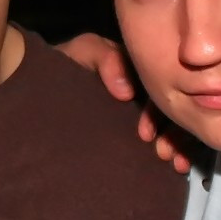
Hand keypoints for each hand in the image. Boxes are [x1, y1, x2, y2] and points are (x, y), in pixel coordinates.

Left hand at [54, 33, 199, 173]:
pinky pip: (165, 139)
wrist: (40, 90)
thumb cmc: (60, 68)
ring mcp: (143, 111)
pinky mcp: (138, 130)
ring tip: (176, 164)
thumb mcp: (81, 53)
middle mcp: (147, 88)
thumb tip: (126, 91)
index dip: (158, 110)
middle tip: (164, 153)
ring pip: (175, 125)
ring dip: (180, 144)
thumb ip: (104, 58)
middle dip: (175, 132)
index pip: (161, 86)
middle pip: (173, 108)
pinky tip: (178, 167)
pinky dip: (178, 151)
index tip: (145, 135)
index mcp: (138, 68)